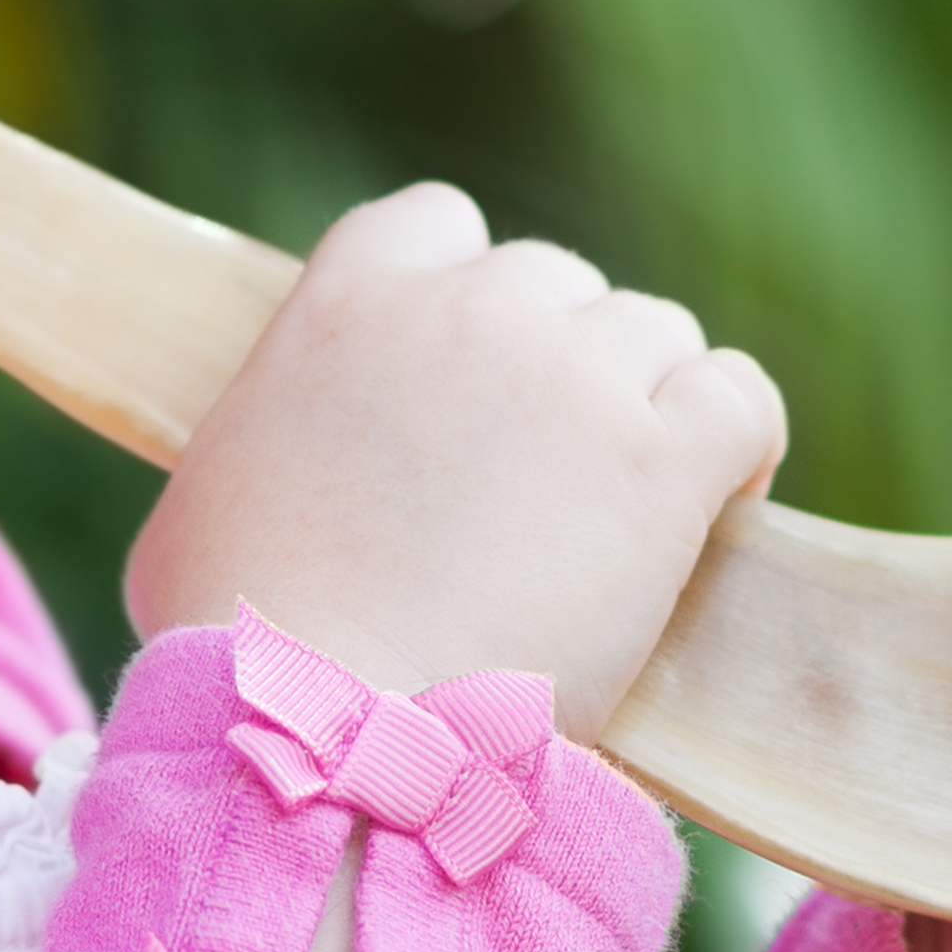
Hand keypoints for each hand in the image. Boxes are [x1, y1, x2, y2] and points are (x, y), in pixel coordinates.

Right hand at [125, 183, 786, 737]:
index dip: (468, 296)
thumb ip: (271, 433)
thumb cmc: (239, 646)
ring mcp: (571, 375)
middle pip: (558, 287)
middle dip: (559, 370)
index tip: (472, 383)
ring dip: (648, 408)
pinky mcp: (659, 458)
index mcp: (348, 299)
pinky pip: (741, 401)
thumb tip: (289, 466)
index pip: (439, 223)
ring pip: (657, 336)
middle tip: (544, 484)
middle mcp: (468, 308)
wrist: (325, 728)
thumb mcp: (210, 493)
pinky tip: (717, 508)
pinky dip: (741, 446)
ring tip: (625, 515)